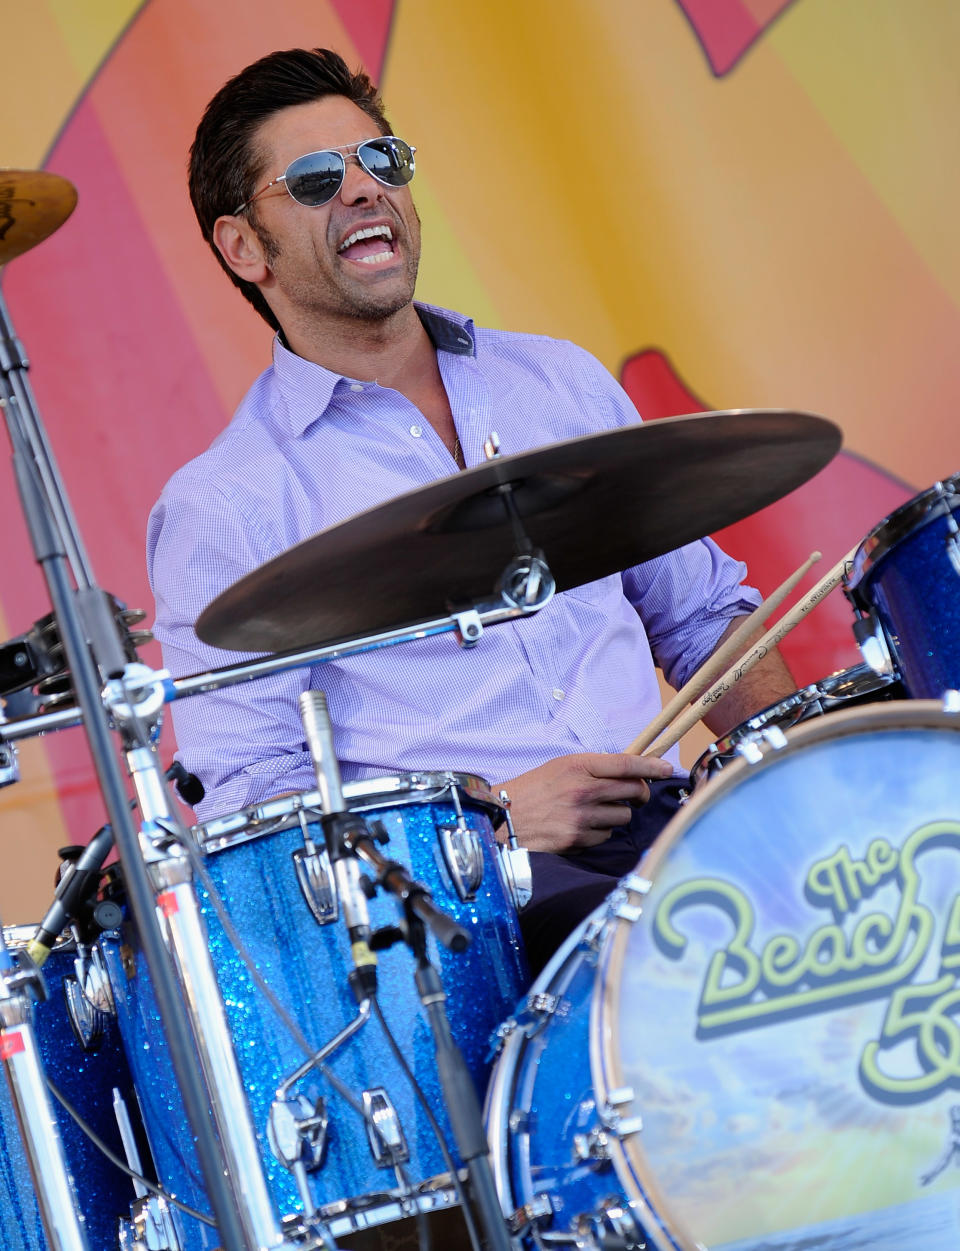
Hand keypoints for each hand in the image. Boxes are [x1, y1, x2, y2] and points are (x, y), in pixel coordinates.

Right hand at [495, 752, 674, 853]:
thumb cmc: (533, 790)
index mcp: (579, 765)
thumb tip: (629, 773)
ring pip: (623, 817)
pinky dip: (599, 834)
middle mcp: (583, 789)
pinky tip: (580, 828)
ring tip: (593, 813)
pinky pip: (606, 836)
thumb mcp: (561, 767)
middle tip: (634, 796)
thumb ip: (593, 769)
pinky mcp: (578, 839)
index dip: (650, 765)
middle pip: (632, 790)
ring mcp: (582, 816)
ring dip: (615, 816)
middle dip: (639, 794)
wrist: (504, 817)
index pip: (625, 763)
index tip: (666, 767)